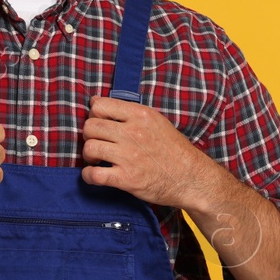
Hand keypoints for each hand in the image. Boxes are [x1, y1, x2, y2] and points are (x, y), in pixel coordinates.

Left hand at [80, 96, 211, 206]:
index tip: (99, 125)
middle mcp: (133, 133)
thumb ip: (127, 111)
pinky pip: (94, 175)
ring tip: (96, 160)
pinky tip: (94, 175)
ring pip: (89, 148)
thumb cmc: (173, 150)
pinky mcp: (127, 179)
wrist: (191, 178)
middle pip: (90, 127)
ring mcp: (129, 156)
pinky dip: (88, 176)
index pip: (99, 106)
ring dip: (88, 156)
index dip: (94, 115)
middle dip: (88, 136)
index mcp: (140, 115)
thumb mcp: (156, 121)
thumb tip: (95, 101)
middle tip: (97, 143)